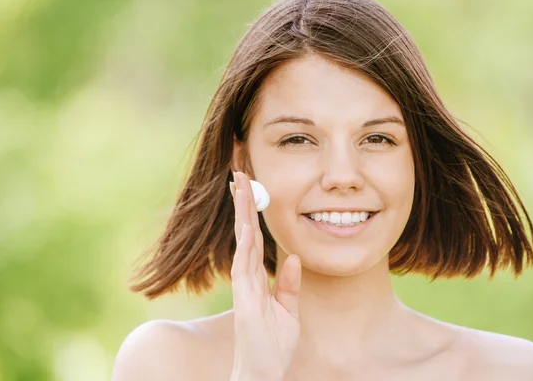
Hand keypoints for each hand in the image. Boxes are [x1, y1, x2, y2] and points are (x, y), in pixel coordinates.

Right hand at [229, 171, 301, 379]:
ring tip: (239, 186)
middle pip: (245, 232)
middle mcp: (247, 278)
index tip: (251, 187)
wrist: (264, 373)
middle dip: (242, 202)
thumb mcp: (288, 311)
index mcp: (257, 279)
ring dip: (241, 214)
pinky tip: (246, 224)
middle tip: (239, 172)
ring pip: (242, 242)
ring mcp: (244, 287)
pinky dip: (245, 244)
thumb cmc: (274, 345)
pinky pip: (244, 267)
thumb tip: (293, 257)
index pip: (255, 237)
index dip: (253, 212)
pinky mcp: (245, 300)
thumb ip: (288, 285)